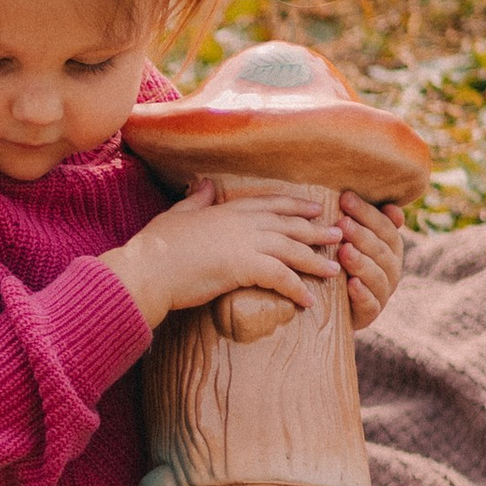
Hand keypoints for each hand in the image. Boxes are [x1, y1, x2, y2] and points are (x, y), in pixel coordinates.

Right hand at [105, 180, 346, 331]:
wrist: (146, 270)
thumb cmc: (155, 247)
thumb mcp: (177, 215)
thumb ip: (196, 200)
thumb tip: (207, 184)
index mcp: (227, 209)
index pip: (270, 203)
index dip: (294, 205)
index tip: (314, 208)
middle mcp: (241, 222)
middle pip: (289, 224)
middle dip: (316, 230)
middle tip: (339, 234)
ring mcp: (244, 242)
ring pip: (292, 249)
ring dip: (315, 260)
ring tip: (335, 270)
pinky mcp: (244, 266)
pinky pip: (281, 277)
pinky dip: (297, 288)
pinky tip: (309, 301)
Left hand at [337, 193, 405, 331]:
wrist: (333, 308)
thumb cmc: (343, 263)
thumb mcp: (354, 241)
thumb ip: (370, 223)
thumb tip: (392, 207)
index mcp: (391, 248)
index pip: (385, 227)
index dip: (367, 213)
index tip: (345, 198)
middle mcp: (392, 269)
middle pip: (380, 249)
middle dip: (361, 234)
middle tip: (342, 222)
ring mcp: (383, 292)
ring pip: (376, 275)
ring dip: (361, 262)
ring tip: (344, 250)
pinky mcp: (370, 314)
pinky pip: (369, 303)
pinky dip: (361, 293)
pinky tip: (350, 283)